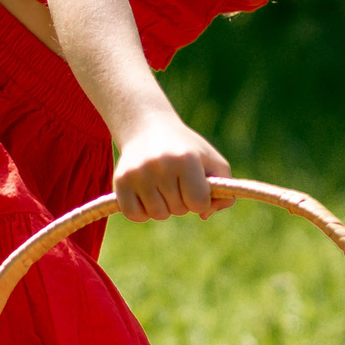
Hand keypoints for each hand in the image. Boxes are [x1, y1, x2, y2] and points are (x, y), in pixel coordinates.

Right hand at [111, 114, 231, 220]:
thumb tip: (205, 214)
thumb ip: (224, 192)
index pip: (199, 202)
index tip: (197, 186)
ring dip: (164, 206)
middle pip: (179, 210)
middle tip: (177, 180)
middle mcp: (160, 165)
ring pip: (157, 214)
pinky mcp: (120, 181)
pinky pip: (135, 215)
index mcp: (186, 159)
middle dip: (182, 201)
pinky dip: (143, 211)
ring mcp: (137, 173)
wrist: (148, 129)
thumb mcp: (214, 163)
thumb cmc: (188, 150)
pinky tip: (147, 194)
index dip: (201, 199)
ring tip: (162, 185)